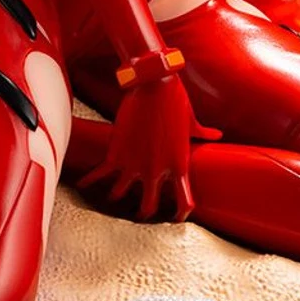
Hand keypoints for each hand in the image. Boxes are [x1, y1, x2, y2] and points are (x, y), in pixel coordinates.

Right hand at [76, 74, 220, 221]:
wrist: (153, 83)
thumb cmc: (176, 99)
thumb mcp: (192, 121)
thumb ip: (204, 132)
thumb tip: (217, 135)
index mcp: (179, 165)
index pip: (185, 203)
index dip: (181, 214)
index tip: (176, 217)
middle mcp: (157, 170)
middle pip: (149, 206)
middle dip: (143, 213)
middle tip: (139, 213)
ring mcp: (134, 164)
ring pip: (120, 194)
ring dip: (115, 196)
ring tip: (110, 196)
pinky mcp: (116, 152)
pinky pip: (100, 174)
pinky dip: (89, 180)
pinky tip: (82, 184)